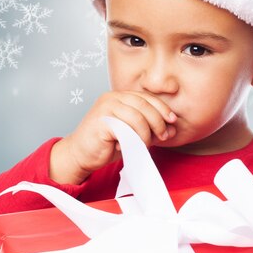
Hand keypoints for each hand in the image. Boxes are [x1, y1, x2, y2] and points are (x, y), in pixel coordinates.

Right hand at [50, 90, 176, 183]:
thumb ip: (149, 129)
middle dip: (158, 122)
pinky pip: (127, 129)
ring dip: (146, 135)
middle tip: (163, 136)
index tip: (172, 121)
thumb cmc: (105, 144)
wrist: (80, 155)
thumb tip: (172, 129)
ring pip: (138, 118)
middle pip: (145, 105)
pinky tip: (126, 146)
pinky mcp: (102, 121)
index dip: (162, 108)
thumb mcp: (132, 134)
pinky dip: (132, 140)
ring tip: (142, 145)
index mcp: (120, 97)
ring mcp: (106, 108)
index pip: (147, 98)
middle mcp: (112, 98)